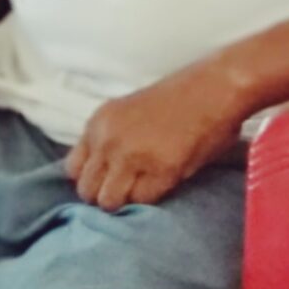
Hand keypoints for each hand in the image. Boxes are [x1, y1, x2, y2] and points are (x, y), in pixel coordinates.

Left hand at [65, 61, 245, 209]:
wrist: (216, 86)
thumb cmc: (181, 98)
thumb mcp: (129, 113)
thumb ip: (110, 140)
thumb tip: (102, 175)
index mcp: (99, 122)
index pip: (72, 169)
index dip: (92, 178)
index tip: (109, 179)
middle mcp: (108, 140)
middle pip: (86, 190)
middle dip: (106, 193)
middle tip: (130, 188)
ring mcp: (131, 156)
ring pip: (109, 201)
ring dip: (127, 200)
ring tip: (147, 187)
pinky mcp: (160, 170)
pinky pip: (143, 201)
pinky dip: (153, 197)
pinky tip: (167, 181)